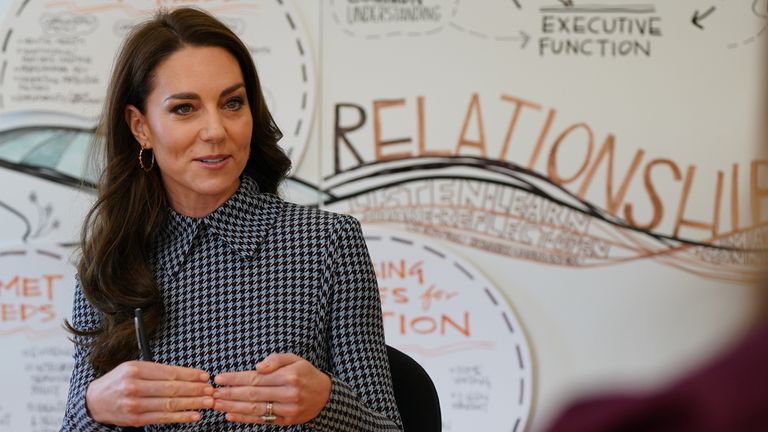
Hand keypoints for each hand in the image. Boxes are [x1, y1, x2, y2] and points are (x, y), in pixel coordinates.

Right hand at [85, 361, 213, 426]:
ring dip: (192, 404)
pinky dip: (181, 417)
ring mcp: (135, 405)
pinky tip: (194, 415)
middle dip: (195, 389)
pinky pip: (163, 419)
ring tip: (208, 402)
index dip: (190, 375)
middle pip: (171, 388)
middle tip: (210, 390)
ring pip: (169, 404)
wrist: (95, 401)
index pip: (169, 372)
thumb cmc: (119, 381)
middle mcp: (134, 387)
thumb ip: (158, 370)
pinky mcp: (136, 419)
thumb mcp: (134, 368)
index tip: (204, 376)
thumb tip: (187, 375)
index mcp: (135, 369)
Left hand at [213, 353, 331, 424]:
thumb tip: (257, 367)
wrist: (325, 396)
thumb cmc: (306, 374)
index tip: (220, 378)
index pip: (256, 378)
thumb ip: (276, 359)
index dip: (236, 378)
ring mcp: (287, 409)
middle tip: (212, 393)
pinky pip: (261, 420)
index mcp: (289, 376)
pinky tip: (231, 416)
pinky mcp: (286, 421)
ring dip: (233, 407)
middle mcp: (288, 393)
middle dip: (230, 394)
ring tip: (217, 404)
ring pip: (255, 409)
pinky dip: (244, 419)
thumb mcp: (295, 359)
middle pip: (252, 394)